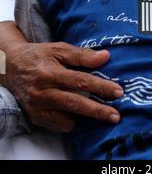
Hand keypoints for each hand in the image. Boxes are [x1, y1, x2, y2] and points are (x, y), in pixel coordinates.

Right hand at [2, 36, 123, 132]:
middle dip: (98, 110)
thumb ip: (82, 55)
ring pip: (67, 118)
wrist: (11, 67)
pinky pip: (58, 125)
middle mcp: (42, 92)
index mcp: (49, 72)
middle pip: (75, 103)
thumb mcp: (59, 49)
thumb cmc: (38, 56)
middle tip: (115, 115)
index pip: (80, 81)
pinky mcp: (35, 117)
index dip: (100, 87)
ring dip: (85, 117)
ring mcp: (38, 107)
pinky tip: (78, 113)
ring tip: (100, 112)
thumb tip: (105, 57)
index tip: (118, 91)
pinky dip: (71, 120)